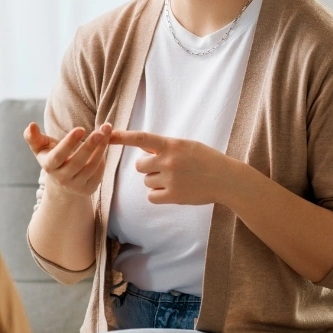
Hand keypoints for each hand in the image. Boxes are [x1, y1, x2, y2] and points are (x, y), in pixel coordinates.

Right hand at [24, 122, 112, 197]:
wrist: (61, 181)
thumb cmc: (52, 156)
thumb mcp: (41, 147)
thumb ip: (34, 137)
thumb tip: (31, 125)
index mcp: (49, 166)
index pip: (58, 156)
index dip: (69, 143)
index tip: (81, 129)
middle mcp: (62, 178)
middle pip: (77, 162)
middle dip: (90, 145)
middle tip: (101, 131)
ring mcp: (75, 186)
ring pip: (91, 167)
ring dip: (101, 149)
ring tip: (106, 132)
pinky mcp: (88, 189)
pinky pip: (98, 174)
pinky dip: (103, 160)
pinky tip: (104, 145)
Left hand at [110, 130, 232, 205]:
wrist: (226, 179)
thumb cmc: (206, 160)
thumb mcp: (186, 146)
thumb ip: (165, 147)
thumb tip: (143, 148)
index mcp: (171, 145)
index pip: (141, 138)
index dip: (122, 137)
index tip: (106, 135)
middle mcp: (168, 161)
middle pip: (140, 165)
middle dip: (148, 168)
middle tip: (165, 169)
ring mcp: (171, 179)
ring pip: (146, 181)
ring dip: (156, 181)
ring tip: (176, 179)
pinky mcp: (174, 196)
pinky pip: (151, 196)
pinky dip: (158, 195)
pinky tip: (173, 191)